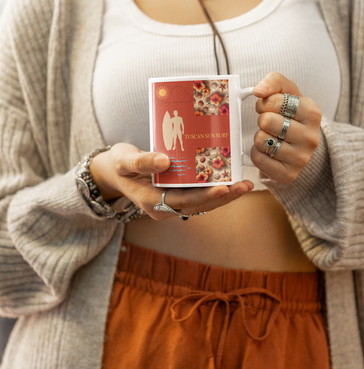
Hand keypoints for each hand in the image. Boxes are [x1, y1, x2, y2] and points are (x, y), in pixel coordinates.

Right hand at [89, 142, 253, 219]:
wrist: (112, 172)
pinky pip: (198, 196)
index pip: (184, 201)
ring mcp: (171, 203)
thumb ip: (141, 161)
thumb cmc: (117, 164)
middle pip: (198, 204)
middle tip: (245, 185)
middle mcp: (164, 207)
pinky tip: (231, 180)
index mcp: (151, 202)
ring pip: (202, 203)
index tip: (224, 187)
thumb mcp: (123, 161)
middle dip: (224, 196)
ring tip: (246, 184)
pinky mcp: (176, 196)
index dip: (205, 196)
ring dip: (224, 195)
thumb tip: (165, 162)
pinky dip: (215, 189)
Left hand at [251, 72, 321, 182]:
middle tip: (270, 123)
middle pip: (266, 121)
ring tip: (271, 136)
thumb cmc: (291, 113)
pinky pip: (259, 160)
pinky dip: (257, 153)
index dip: (265, 102)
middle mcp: (311, 137)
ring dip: (259, 136)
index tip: (271, 107)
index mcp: (313, 113)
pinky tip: (268, 150)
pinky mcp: (289, 174)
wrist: (300, 142)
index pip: (274, 101)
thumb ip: (274, 81)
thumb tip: (259, 90)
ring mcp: (302, 158)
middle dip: (262, 120)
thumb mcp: (287, 91)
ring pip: (262, 141)